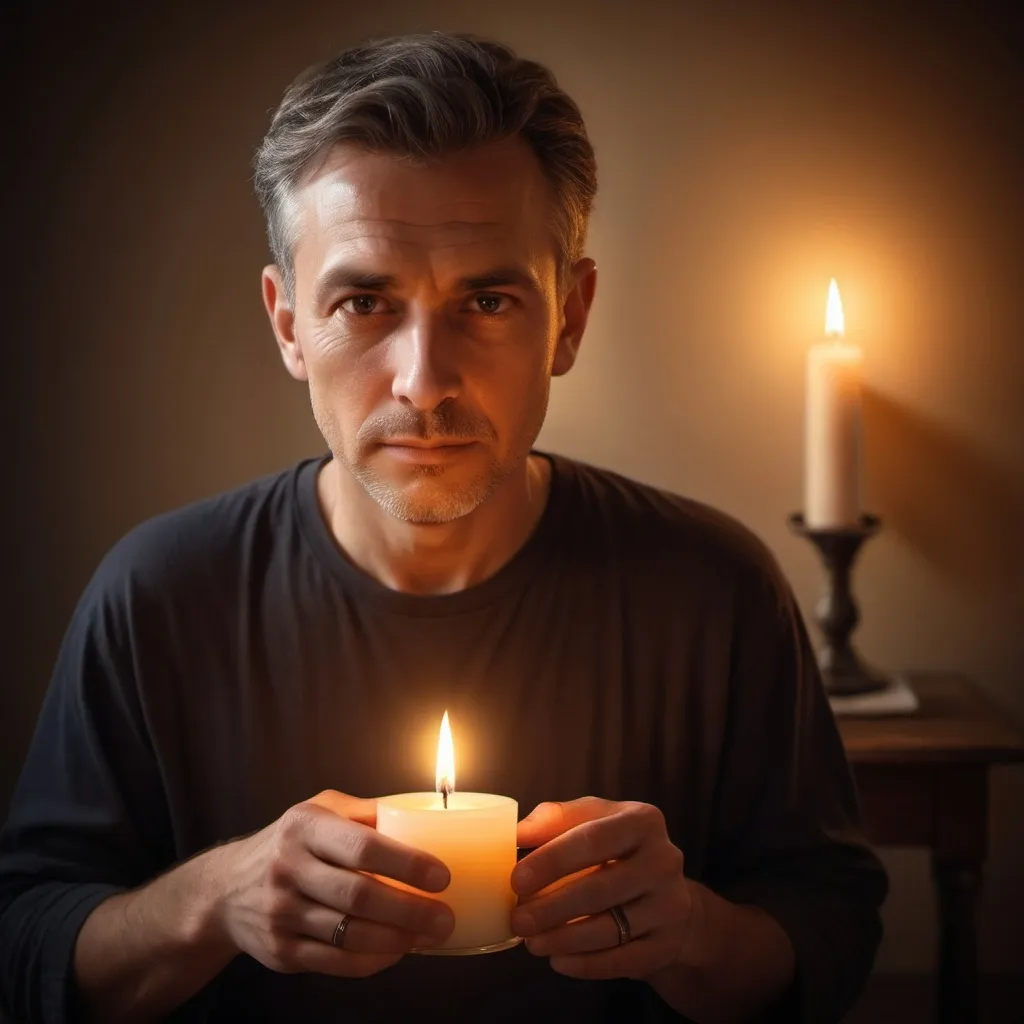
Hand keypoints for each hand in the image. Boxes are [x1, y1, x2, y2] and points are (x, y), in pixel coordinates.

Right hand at [210, 790, 454, 976]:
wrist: (226, 889)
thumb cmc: (290, 842)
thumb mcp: (319, 811)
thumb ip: (364, 813)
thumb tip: (421, 816)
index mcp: (305, 827)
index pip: (363, 846)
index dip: (406, 863)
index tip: (441, 876)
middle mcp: (289, 869)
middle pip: (359, 895)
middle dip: (410, 910)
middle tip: (444, 918)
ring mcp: (282, 913)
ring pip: (349, 934)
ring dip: (396, 940)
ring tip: (428, 937)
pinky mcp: (280, 951)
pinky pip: (335, 962)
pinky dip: (372, 960)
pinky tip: (396, 952)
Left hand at [510, 797, 693, 980]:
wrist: (664, 890)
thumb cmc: (614, 848)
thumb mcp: (591, 820)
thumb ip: (554, 820)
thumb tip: (517, 834)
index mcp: (642, 821)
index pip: (592, 839)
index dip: (551, 860)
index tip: (517, 880)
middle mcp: (664, 860)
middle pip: (600, 888)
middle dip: (552, 908)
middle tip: (518, 920)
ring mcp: (670, 904)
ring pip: (610, 929)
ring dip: (563, 939)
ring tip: (531, 942)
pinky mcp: (668, 944)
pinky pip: (622, 960)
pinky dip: (586, 964)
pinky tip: (558, 960)